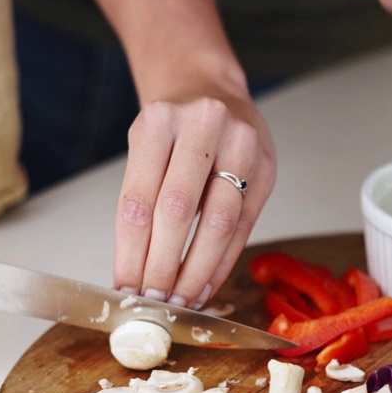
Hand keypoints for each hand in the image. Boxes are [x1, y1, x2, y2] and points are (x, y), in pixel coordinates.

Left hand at [114, 93, 275, 308]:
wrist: (211, 91)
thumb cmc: (172, 129)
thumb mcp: (144, 149)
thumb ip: (140, 203)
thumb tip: (132, 274)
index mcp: (157, 122)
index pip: (138, 200)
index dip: (131, 253)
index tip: (125, 288)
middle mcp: (202, 126)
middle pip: (178, 211)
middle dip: (163, 266)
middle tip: (153, 301)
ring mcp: (240, 143)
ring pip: (218, 222)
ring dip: (196, 270)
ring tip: (180, 300)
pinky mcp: (266, 167)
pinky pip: (244, 226)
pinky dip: (222, 262)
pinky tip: (206, 284)